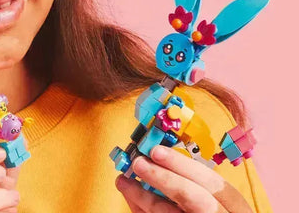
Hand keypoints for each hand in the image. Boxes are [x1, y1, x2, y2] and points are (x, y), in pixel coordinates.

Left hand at [115, 145, 252, 212]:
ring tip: (123, 182)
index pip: (210, 180)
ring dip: (144, 197)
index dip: (181, 164)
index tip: (156, 150)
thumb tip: (157, 156)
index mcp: (233, 204)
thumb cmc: (211, 210)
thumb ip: (193, 181)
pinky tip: (132, 201)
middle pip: (192, 198)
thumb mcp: (215, 198)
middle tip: (138, 163)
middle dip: (163, 178)